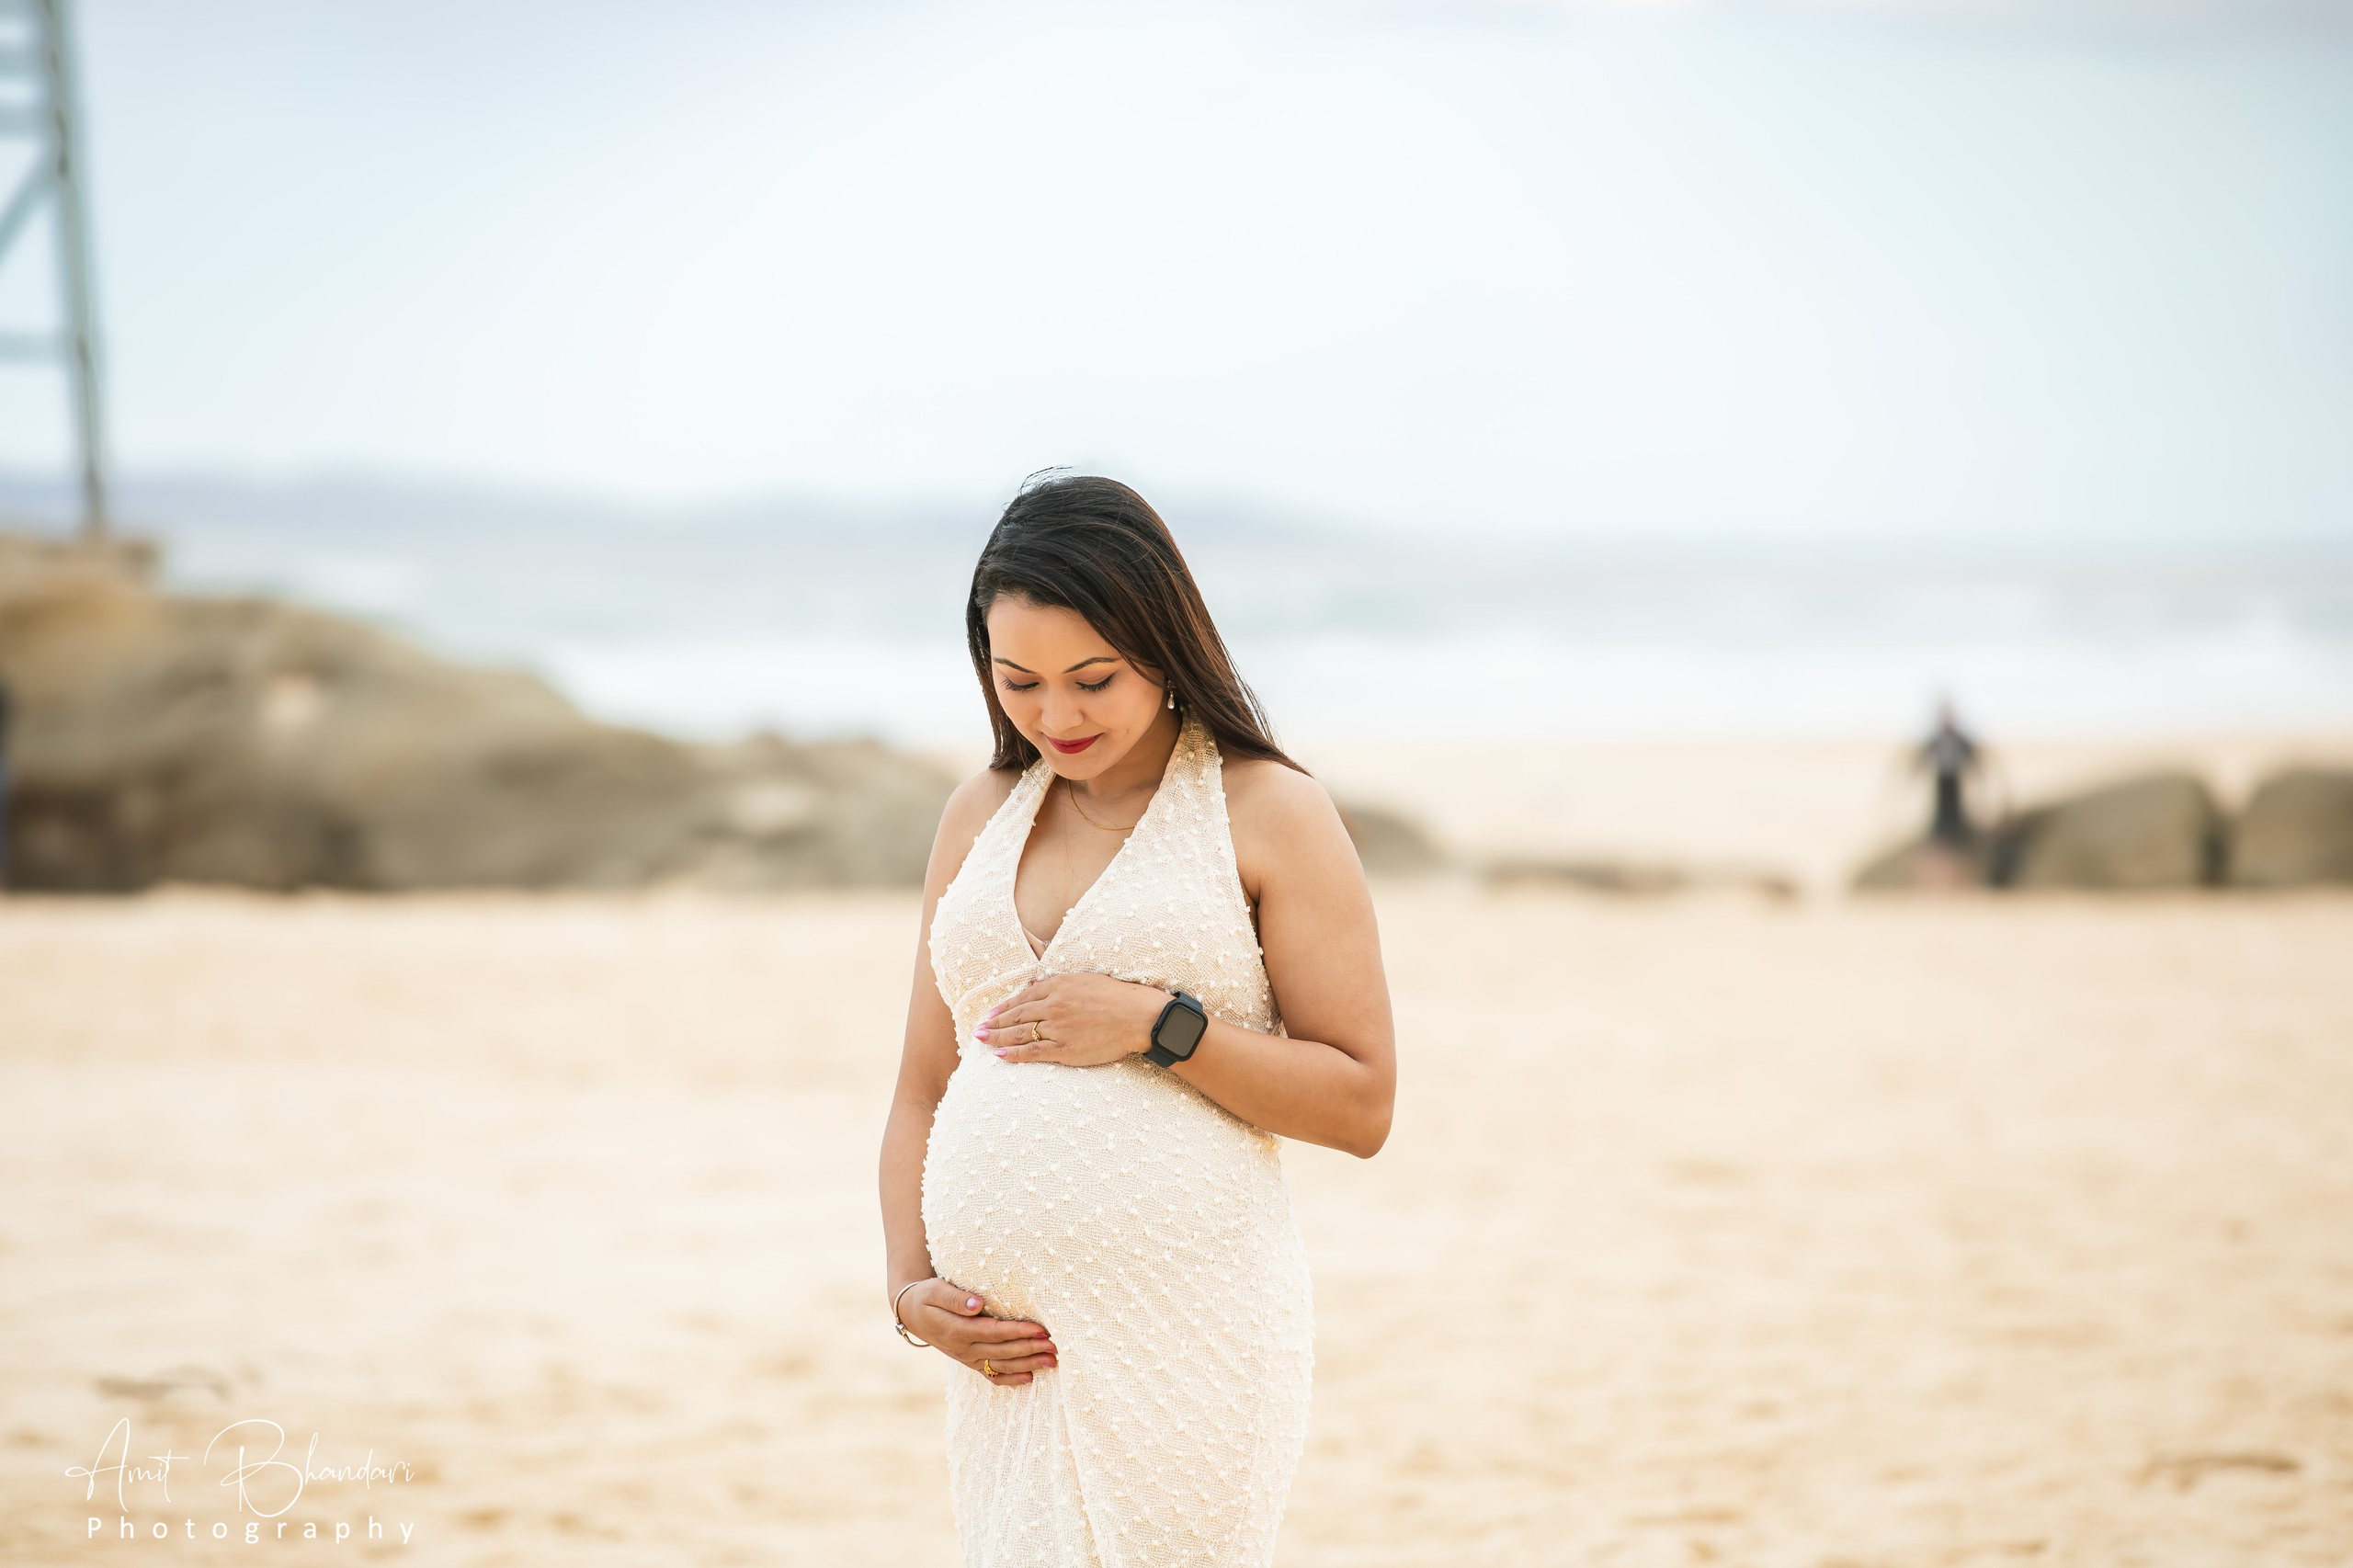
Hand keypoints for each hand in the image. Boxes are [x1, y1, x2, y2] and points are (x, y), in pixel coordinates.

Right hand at [897, 1278, 1057, 1385]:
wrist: (911, 1313)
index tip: (1040, 1329)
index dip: (1017, 1332)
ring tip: (1052, 1362)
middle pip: (1002, 1352)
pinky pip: (992, 1375)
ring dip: (1027, 1365)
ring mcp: (966, 1358)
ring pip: (1001, 1366)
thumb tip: (977, 1304)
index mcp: (956, 1330)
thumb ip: (955, 1298)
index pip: (993, 1332)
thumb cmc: (926, 1296)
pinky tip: (1030, 1378)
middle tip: (1055, 1347)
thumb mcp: (934, 1290)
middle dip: (1030, 1350)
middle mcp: (963, 1349)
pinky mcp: (970, 1361)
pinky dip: (1011, 1379)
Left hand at [977, 972, 1166, 1067]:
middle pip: (1016, 1016)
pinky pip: (1034, 1052)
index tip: (990, 1014)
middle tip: (978, 1030)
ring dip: (998, 1038)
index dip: (1004, 1007)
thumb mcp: (1084, 979)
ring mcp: (1058, 1028)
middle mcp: (1054, 1006)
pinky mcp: (1065, 1048)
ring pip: (1021, 1034)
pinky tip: (1000, 1056)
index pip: (1023, 998)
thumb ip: (1057, 983)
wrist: (1138, 1016)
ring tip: (982, 1041)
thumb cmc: (1116, 996)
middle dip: (994, 1023)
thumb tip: (1034, 986)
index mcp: (1058, 986)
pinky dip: (1015, 1054)